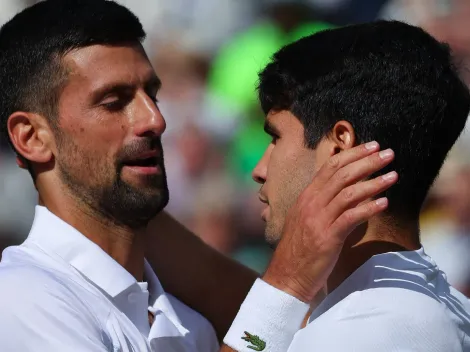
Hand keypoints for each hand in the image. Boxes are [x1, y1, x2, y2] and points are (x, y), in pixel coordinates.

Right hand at [262, 142, 396, 301]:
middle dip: (367, 161)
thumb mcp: (307, 218)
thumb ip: (323, 202)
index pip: (330, 166)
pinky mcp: (327, 238)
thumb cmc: (300, 247)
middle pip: (342, 175)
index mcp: (306, 196)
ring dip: (374, 183)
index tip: (372, 146)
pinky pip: (351, 218)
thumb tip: (347, 190)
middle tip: (388, 154)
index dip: (353, 154)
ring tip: (393, 176)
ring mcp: (318, 220)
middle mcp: (311, 203)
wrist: (287, 275)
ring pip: (348, 193)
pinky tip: (384, 203)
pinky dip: (369, 209)